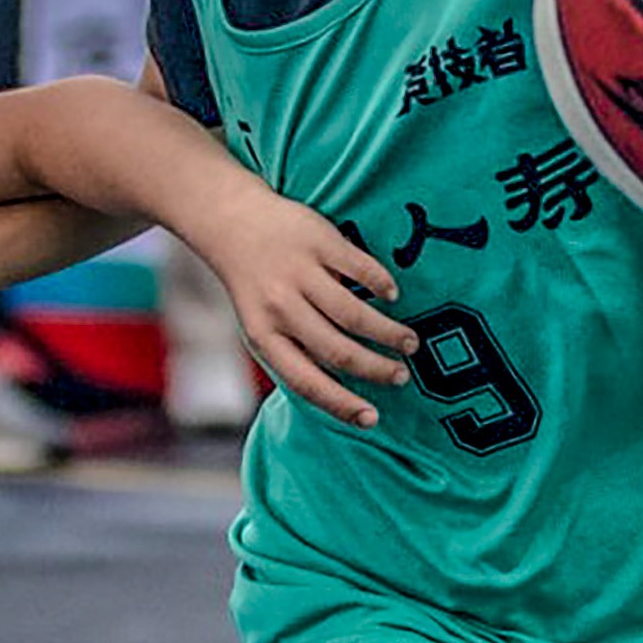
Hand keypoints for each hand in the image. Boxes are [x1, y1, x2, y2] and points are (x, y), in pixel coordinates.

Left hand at [193, 186, 414, 428]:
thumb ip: (293, 354)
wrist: (233, 223)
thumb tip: (340, 393)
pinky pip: (359, 269)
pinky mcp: (318, 242)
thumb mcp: (261, 326)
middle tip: (401, 376)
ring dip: (388, 333)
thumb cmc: (256, 286)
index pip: (306, 383)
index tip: (372, 419)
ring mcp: (300, 273)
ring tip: (408, 342)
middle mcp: (280, 308)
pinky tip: (391, 296)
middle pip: (338, 350)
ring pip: (354, 314)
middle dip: (376, 369)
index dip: (341, 405)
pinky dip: (381, 285)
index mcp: (264, 337)